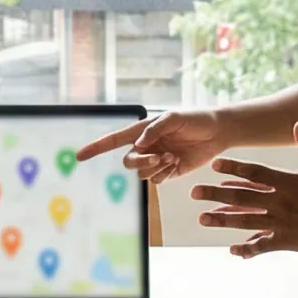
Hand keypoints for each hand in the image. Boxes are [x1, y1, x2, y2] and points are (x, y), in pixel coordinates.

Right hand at [77, 109, 227, 181]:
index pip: (113, 140)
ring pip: (141, 173)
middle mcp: (146, 146)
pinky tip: (176, 163)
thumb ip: (155, 129)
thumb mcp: (174, 117)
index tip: (79, 156)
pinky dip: (164, 174)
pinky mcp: (168, 171)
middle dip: (141, 161)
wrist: (217, 132)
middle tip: (160, 156)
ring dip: (155, 167)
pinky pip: (156, 180)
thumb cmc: (195, 119)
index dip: (96, 148)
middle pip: (128, 161)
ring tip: (172, 157)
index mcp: (142, 130)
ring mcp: (155, 160)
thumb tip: (140, 143)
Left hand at [189, 124, 297, 263]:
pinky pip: (262, 246)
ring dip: (223, 221)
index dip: (234, 168)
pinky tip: (232, 250)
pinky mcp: (287, 242)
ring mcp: (282, 225)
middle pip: (242, 197)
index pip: (256, 172)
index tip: (215, 165)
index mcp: (291, 183)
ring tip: (202, 219)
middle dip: (216, 194)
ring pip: (246, 222)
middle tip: (194, 192)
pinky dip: (247, 249)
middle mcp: (282, 204)